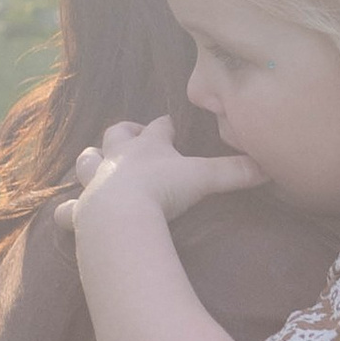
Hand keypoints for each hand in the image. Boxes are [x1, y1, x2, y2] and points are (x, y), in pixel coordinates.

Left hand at [56, 115, 257, 236]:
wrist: (122, 215)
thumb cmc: (163, 191)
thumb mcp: (205, 179)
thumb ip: (237, 173)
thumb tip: (271, 168)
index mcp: (149, 146)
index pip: (160, 126)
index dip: (167, 125)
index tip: (172, 126)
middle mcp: (119, 158)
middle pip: (117, 134)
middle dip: (125, 133)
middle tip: (134, 136)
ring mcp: (96, 182)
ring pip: (86, 161)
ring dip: (90, 160)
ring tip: (95, 163)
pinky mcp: (81, 210)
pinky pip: (68, 210)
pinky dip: (68, 212)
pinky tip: (68, 215)